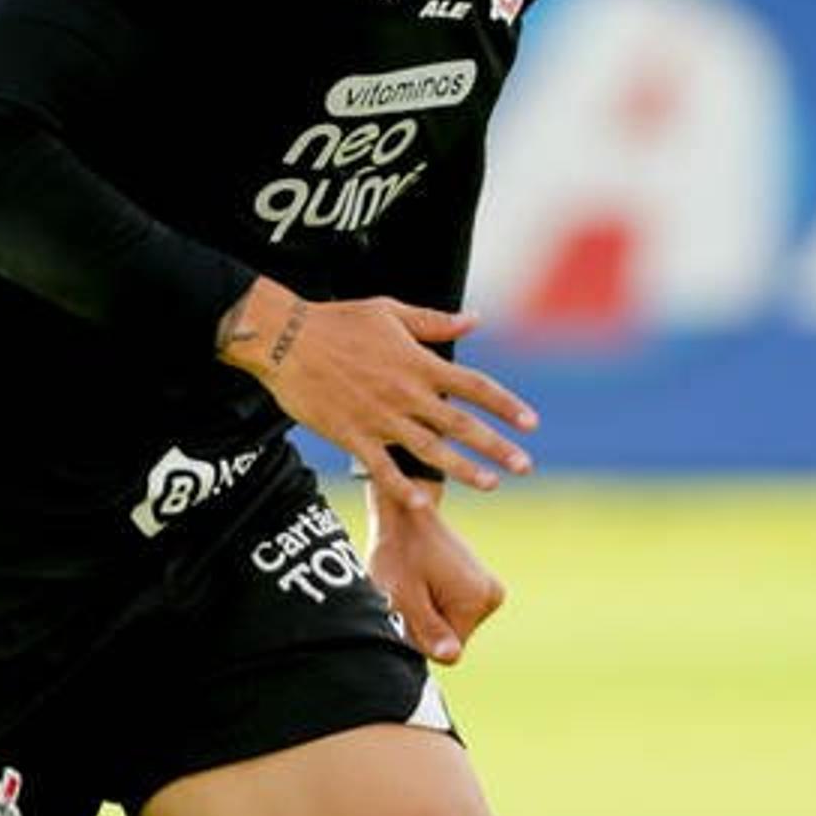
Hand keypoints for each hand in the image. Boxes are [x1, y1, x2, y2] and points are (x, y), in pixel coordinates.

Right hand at [218, 278, 536, 509]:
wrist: (285, 340)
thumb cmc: (338, 321)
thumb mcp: (389, 312)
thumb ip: (434, 321)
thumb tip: (475, 319)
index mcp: (419, 363)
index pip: (474, 386)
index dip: (505, 404)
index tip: (530, 423)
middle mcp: (406, 393)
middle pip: (461, 425)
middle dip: (496, 447)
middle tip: (524, 466)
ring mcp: (380, 418)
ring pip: (430, 450)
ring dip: (463, 469)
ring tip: (491, 484)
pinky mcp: (352, 436)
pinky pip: (382, 469)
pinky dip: (403, 487)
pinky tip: (425, 503)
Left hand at [367, 489, 505, 664]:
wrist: (406, 515)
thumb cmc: (398, 553)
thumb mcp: (405, 596)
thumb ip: (429, 630)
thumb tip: (452, 658)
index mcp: (477, 600)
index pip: (447, 649)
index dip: (421, 636)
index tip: (409, 606)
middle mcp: (492, 597)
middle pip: (453, 638)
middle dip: (426, 624)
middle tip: (410, 593)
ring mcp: (490, 591)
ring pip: (453, 626)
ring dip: (430, 614)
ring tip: (417, 584)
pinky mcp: (482, 588)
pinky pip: (455, 613)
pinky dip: (436, 604)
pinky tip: (426, 582)